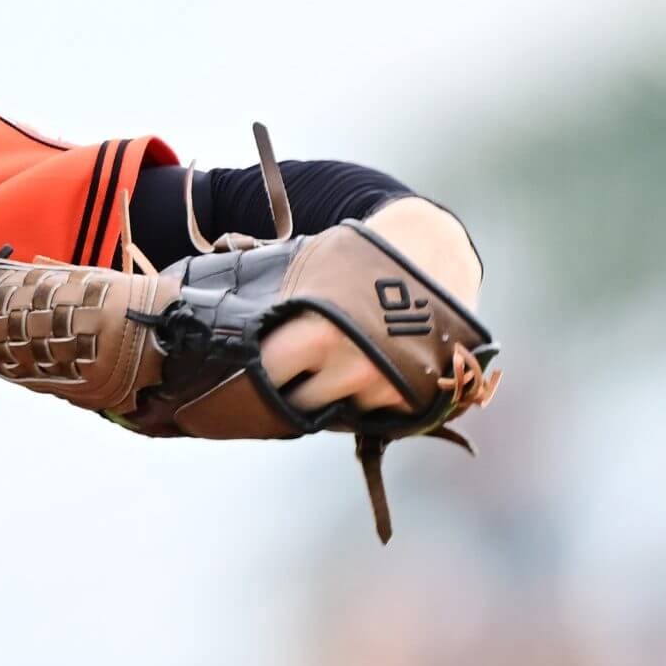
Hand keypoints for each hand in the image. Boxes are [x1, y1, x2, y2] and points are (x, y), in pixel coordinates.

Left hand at [257, 197, 481, 416]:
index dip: (257, 371)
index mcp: (319, 335)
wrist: (434, 254)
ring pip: (338, 410)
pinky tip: (370, 365)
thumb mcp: (312, 270)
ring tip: (342, 356)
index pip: (268, 378)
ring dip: (333, 393)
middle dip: (293, 388)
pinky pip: (372, 412)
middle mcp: (354, 367)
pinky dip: (366, 396)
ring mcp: (386, 386)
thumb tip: (230, 323)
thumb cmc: (365, 258)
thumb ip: (278, 305)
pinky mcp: (412, 398)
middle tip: (296, 366)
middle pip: (299, 404)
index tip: (253, 367)